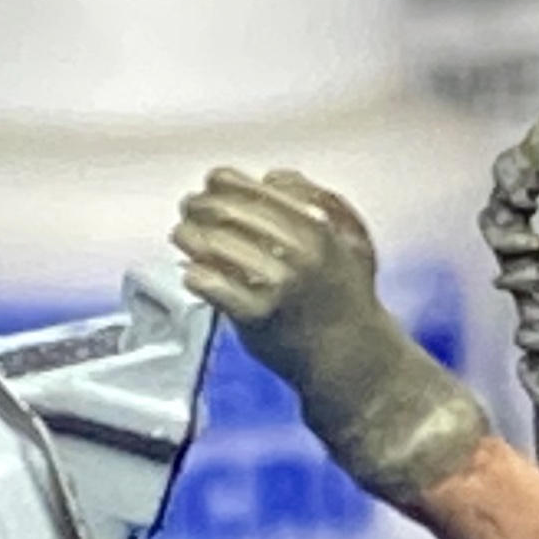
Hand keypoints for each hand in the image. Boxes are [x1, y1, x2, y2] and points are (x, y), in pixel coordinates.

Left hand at [171, 168, 488, 505]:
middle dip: (198, 207)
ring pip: (211, 245)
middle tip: (188, 212)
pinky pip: (209, 284)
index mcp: (320, 229)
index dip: (221, 182)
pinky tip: (194, 274)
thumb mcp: (354, 244)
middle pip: (225, 212)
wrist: (356, 361)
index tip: (210, 186)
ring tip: (183, 238)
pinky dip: (195, 275)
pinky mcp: (258, 317)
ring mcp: (278, 285)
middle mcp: (300, 254)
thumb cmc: (351, 300)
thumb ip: (323, 202)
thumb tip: (274, 176)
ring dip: (188, 237)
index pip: (251, 189)